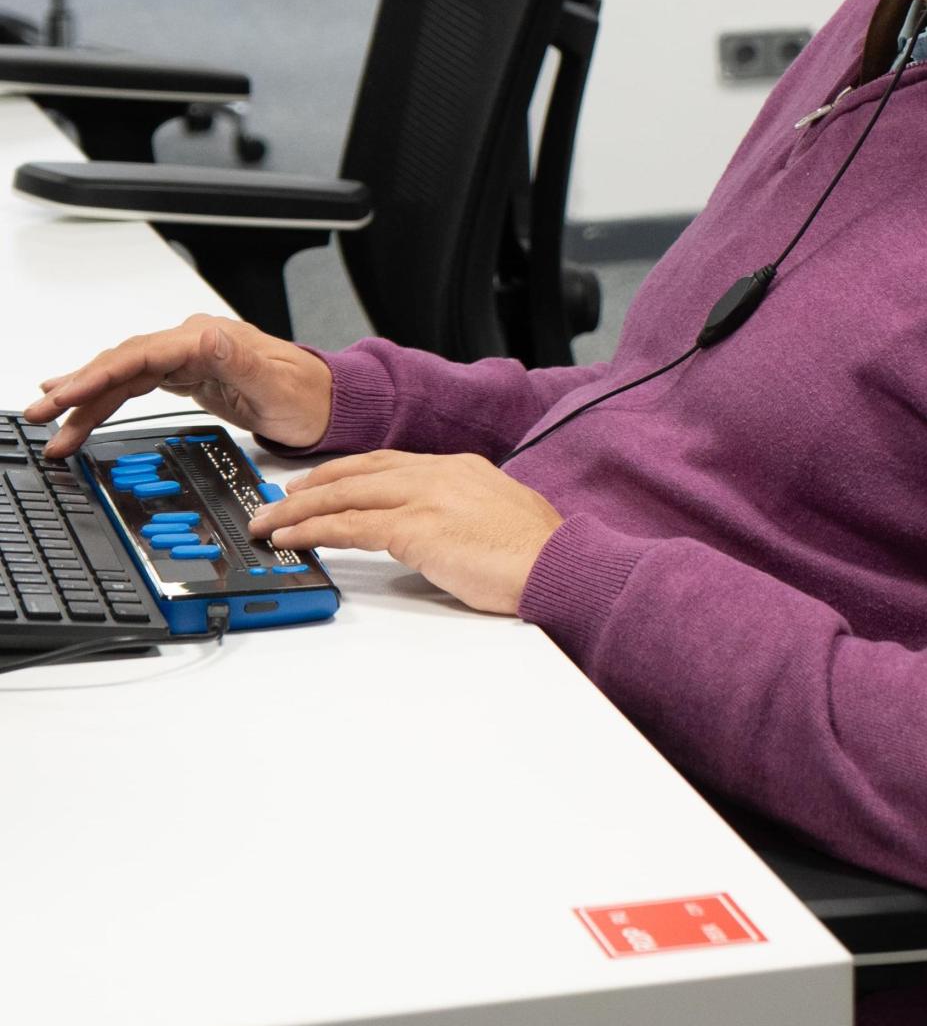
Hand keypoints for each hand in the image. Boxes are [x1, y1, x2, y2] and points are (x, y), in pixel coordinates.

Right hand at [26, 314, 332, 457]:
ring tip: (49, 425)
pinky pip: (136, 386)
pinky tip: (79, 407)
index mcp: (207, 339)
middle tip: (39, 415)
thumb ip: (240, 361)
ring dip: (86, 401)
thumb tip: (204, 337)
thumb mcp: (276, 384)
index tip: (66, 396)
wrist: (329, 403)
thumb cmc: (308, 396)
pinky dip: (106, 399)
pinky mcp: (190, 375)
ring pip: (123, 376)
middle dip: (77, 389)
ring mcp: (189, 358)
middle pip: (121, 364)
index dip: (98, 376)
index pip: (138, 356)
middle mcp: (193, 342)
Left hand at [248, 450, 562, 614]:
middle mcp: (438, 472)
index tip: (323, 481)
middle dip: (315, 485)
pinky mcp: (415, 528)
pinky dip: (314, 530)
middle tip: (281, 498)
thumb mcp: (497, 516)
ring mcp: (425, 496)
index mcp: (459, 467)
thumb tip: (441, 531)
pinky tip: (292, 538)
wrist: (556, 563)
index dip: (348, 472)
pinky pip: (349, 526)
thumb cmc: (537, 553)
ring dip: (300, 508)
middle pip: (359, 471)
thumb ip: (463, 513)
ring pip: (346, 494)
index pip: (389, 463)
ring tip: (271, 521)